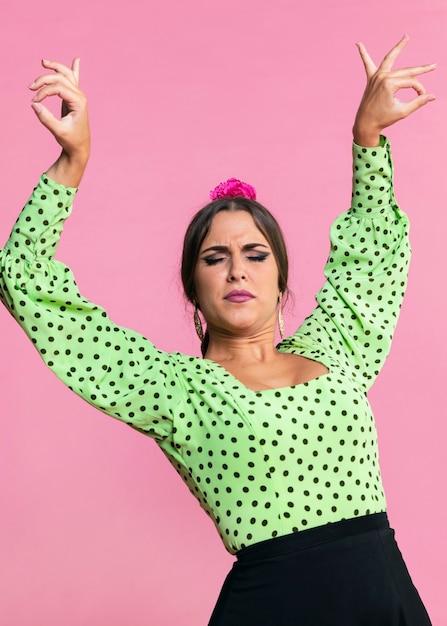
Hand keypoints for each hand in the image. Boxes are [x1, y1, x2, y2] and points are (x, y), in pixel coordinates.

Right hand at [29, 58, 89, 185]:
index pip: (59, 88)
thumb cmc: (71, 140)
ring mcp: (78, 96)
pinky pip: (74, 80)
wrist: (80, 147)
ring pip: (66, 75)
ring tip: (43, 62)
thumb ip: (46, 118)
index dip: (44, 92)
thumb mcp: (58, 131)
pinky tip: (77, 59)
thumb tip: (34, 104)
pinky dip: (74, 69)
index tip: (34, 100)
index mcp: (79, 102)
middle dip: (44, 80)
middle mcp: (80, 96)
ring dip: (54, 68)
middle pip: (61, 78)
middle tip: (30, 87)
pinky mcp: (73, 98)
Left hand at [353, 35, 435, 146]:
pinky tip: (358, 43)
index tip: (422, 96)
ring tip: (406, 37)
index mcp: (389, 84)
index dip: (419, 90)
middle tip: (433, 65)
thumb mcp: (403, 111)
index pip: (411, 82)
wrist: (365, 125)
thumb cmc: (383, 119)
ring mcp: (375, 77)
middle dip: (421, 70)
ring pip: (389, 58)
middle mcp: (382, 77)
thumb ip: (418, 102)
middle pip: (406, 71)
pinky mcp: (370, 79)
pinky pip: (367, 64)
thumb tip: (433, 96)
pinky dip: (363, 53)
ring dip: (398, 47)